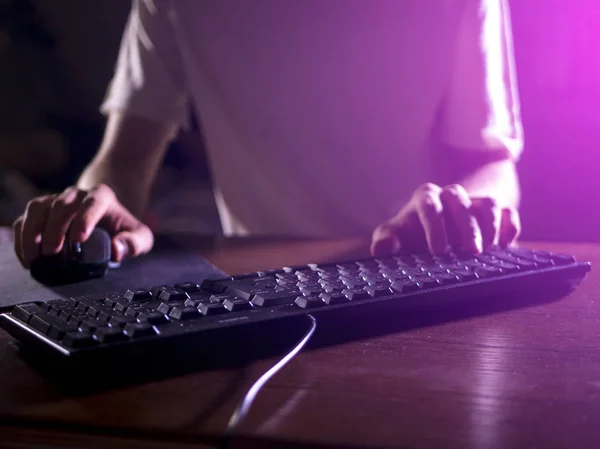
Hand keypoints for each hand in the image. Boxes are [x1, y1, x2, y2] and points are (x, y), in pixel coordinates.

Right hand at [13, 184, 153, 268]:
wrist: (106, 218)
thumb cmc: (122, 229)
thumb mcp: (139, 237)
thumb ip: (134, 243)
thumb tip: (117, 250)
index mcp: (102, 197)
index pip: (93, 203)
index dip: (85, 219)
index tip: (78, 240)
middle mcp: (76, 194)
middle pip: (61, 204)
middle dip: (55, 228)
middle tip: (52, 253)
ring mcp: (55, 200)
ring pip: (38, 207)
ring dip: (33, 231)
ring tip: (34, 256)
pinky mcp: (41, 210)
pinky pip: (25, 218)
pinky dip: (22, 237)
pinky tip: (27, 257)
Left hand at [370, 183, 519, 256]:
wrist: (430, 233)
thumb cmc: (410, 234)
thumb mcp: (395, 236)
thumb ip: (386, 240)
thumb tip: (380, 248)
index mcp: (425, 198)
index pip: (430, 205)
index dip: (435, 227)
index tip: (438, 251)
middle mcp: (450, 196)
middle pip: (461, 201)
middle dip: (467, 227)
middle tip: (471, 253)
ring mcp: (473, 203)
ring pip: (488, 203)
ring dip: (491, 226)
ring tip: (488, 252)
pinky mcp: (492, 215)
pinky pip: (508, 213)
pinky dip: (510, 227)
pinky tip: (506, 246)